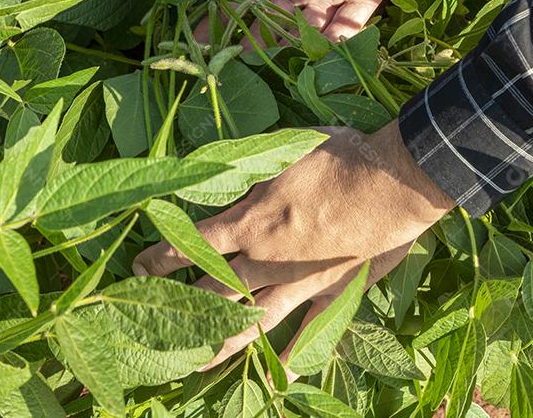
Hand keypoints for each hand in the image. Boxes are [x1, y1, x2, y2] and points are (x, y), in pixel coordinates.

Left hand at [132, 121, 454, 375]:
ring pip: (250, 321)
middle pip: (212, 291)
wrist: (393, 180)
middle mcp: (265, 259)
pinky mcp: (332, 295)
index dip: (159, 258)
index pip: (190, 244)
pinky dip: (292, 360)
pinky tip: (277, 382)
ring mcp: (298, 283)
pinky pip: (308, 335)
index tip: (139, 268)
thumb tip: (219, 172)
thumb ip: (250, 169)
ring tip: (194, 363)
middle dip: (179, 307)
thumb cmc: (340, 156)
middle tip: (155, 322)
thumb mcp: (285, 150)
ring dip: (219, 344)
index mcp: (249, 220)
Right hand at [192, 0, 448, 40]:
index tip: (197, 41)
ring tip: (270, 65)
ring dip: (289, 47)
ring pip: (305, 32)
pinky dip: (336, 43)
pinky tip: (321, 55)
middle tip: (229, 64)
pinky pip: (349, 27)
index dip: (219, 18)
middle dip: (251, 42)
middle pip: (270, 23)